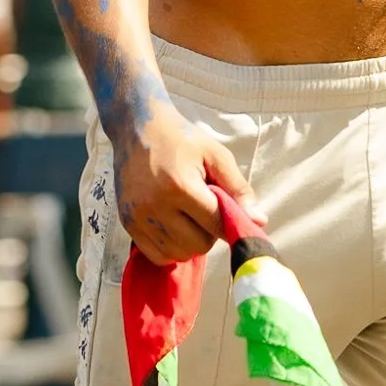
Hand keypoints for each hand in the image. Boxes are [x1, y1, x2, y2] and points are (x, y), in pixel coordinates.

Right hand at [114, 106, 266, 264]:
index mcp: (180, 186)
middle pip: (198, 245)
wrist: (137, 130)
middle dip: (210, 233)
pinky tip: (175, 228)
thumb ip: (238, 189)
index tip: (235, 218)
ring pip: (179, 254)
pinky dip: (172, 249)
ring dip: (191, 242)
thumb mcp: (216, 155)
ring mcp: (137, 217)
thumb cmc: (182, 140)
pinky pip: (157, 256)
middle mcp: (155, 206)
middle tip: (206, 211)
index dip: (231, 224)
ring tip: (189, 216)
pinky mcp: (127, 224)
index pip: (216, 224)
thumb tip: (259, 221)